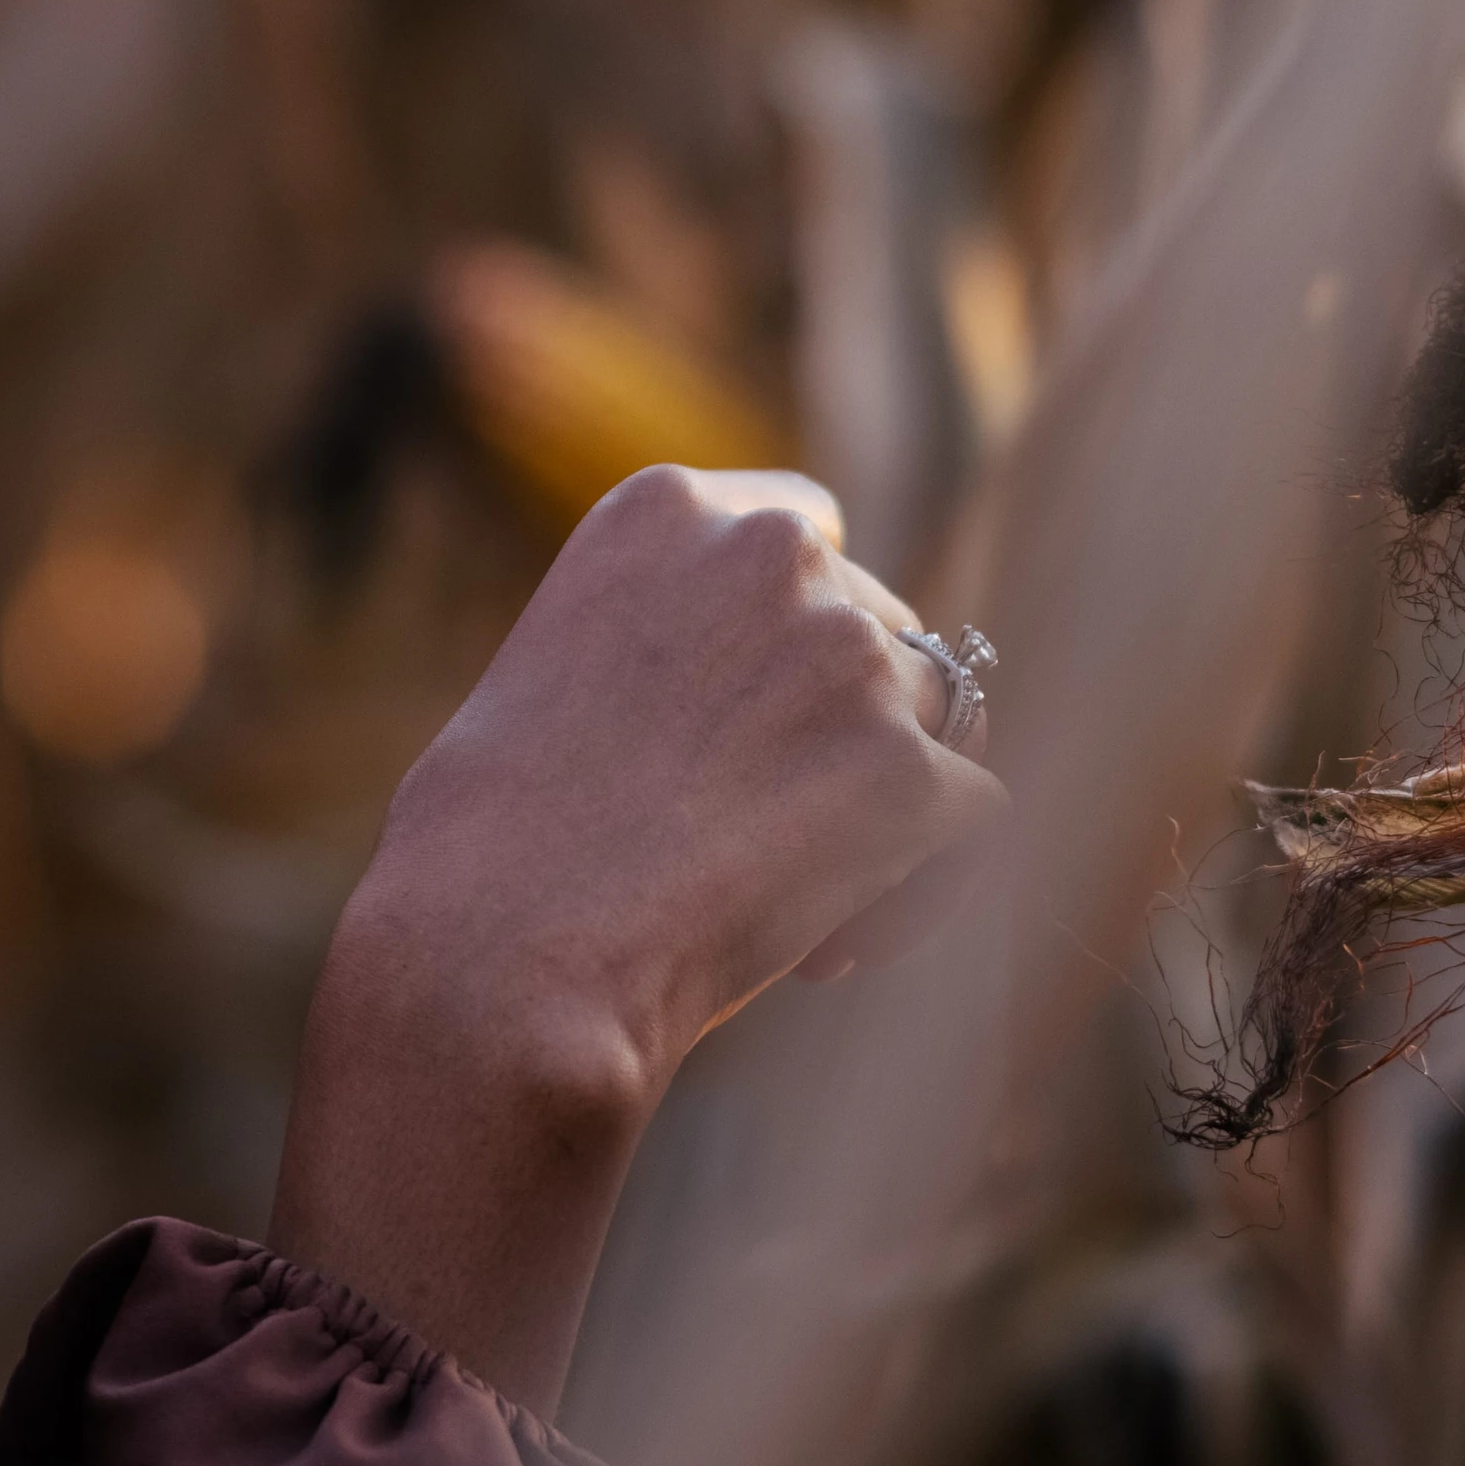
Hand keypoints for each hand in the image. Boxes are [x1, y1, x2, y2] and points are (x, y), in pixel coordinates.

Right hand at [270, 468, 1002, 1401]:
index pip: (800, 531)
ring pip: (935, 728)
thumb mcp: (560, 675)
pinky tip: (828, 955)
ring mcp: (848, 655)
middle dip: (838, 738)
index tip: (764, 719)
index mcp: (666, 510)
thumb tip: (774, 695)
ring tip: (792, 923)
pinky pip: (972, 825)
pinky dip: (919, 893)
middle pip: (875, 636)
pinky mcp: (909, 770)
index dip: (797, 633)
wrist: (508, 951)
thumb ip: (670, 643)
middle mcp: (769, 553)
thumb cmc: (492, 845)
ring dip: (882, 816)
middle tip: (756, 850)